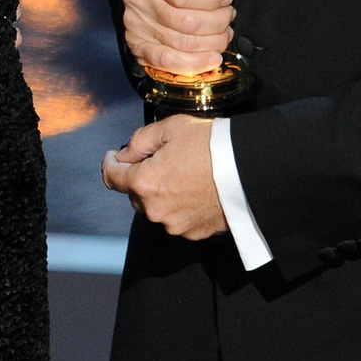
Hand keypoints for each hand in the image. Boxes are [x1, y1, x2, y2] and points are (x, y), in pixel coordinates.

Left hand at [102, 115, 227, 238]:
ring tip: (183, 174)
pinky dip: (180, 206)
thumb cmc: (212, 146)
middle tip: (160, 159)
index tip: (114, 157)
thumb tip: (126, 155)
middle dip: (140, 177)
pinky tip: (195, 189)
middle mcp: (155, 209)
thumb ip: (139, 140)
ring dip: (161, 194)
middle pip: (135, 194)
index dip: (110, 163)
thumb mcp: (170, 128)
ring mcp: (175, 224)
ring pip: (156, 208)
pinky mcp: (194, 232)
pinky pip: (177, 218)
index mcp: (144, 183)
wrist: (250, 170)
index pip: (111, 177)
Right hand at [122, 0, 253, 74]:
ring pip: (182, 43)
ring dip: (212, 42)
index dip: (212, 0)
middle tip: (228, 18)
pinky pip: (167, 61)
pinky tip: (212, 59)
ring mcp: (135, 25)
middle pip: (186, 22)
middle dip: (217, 23)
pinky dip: (195, 63)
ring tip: (222, 34)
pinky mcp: (137, 47)